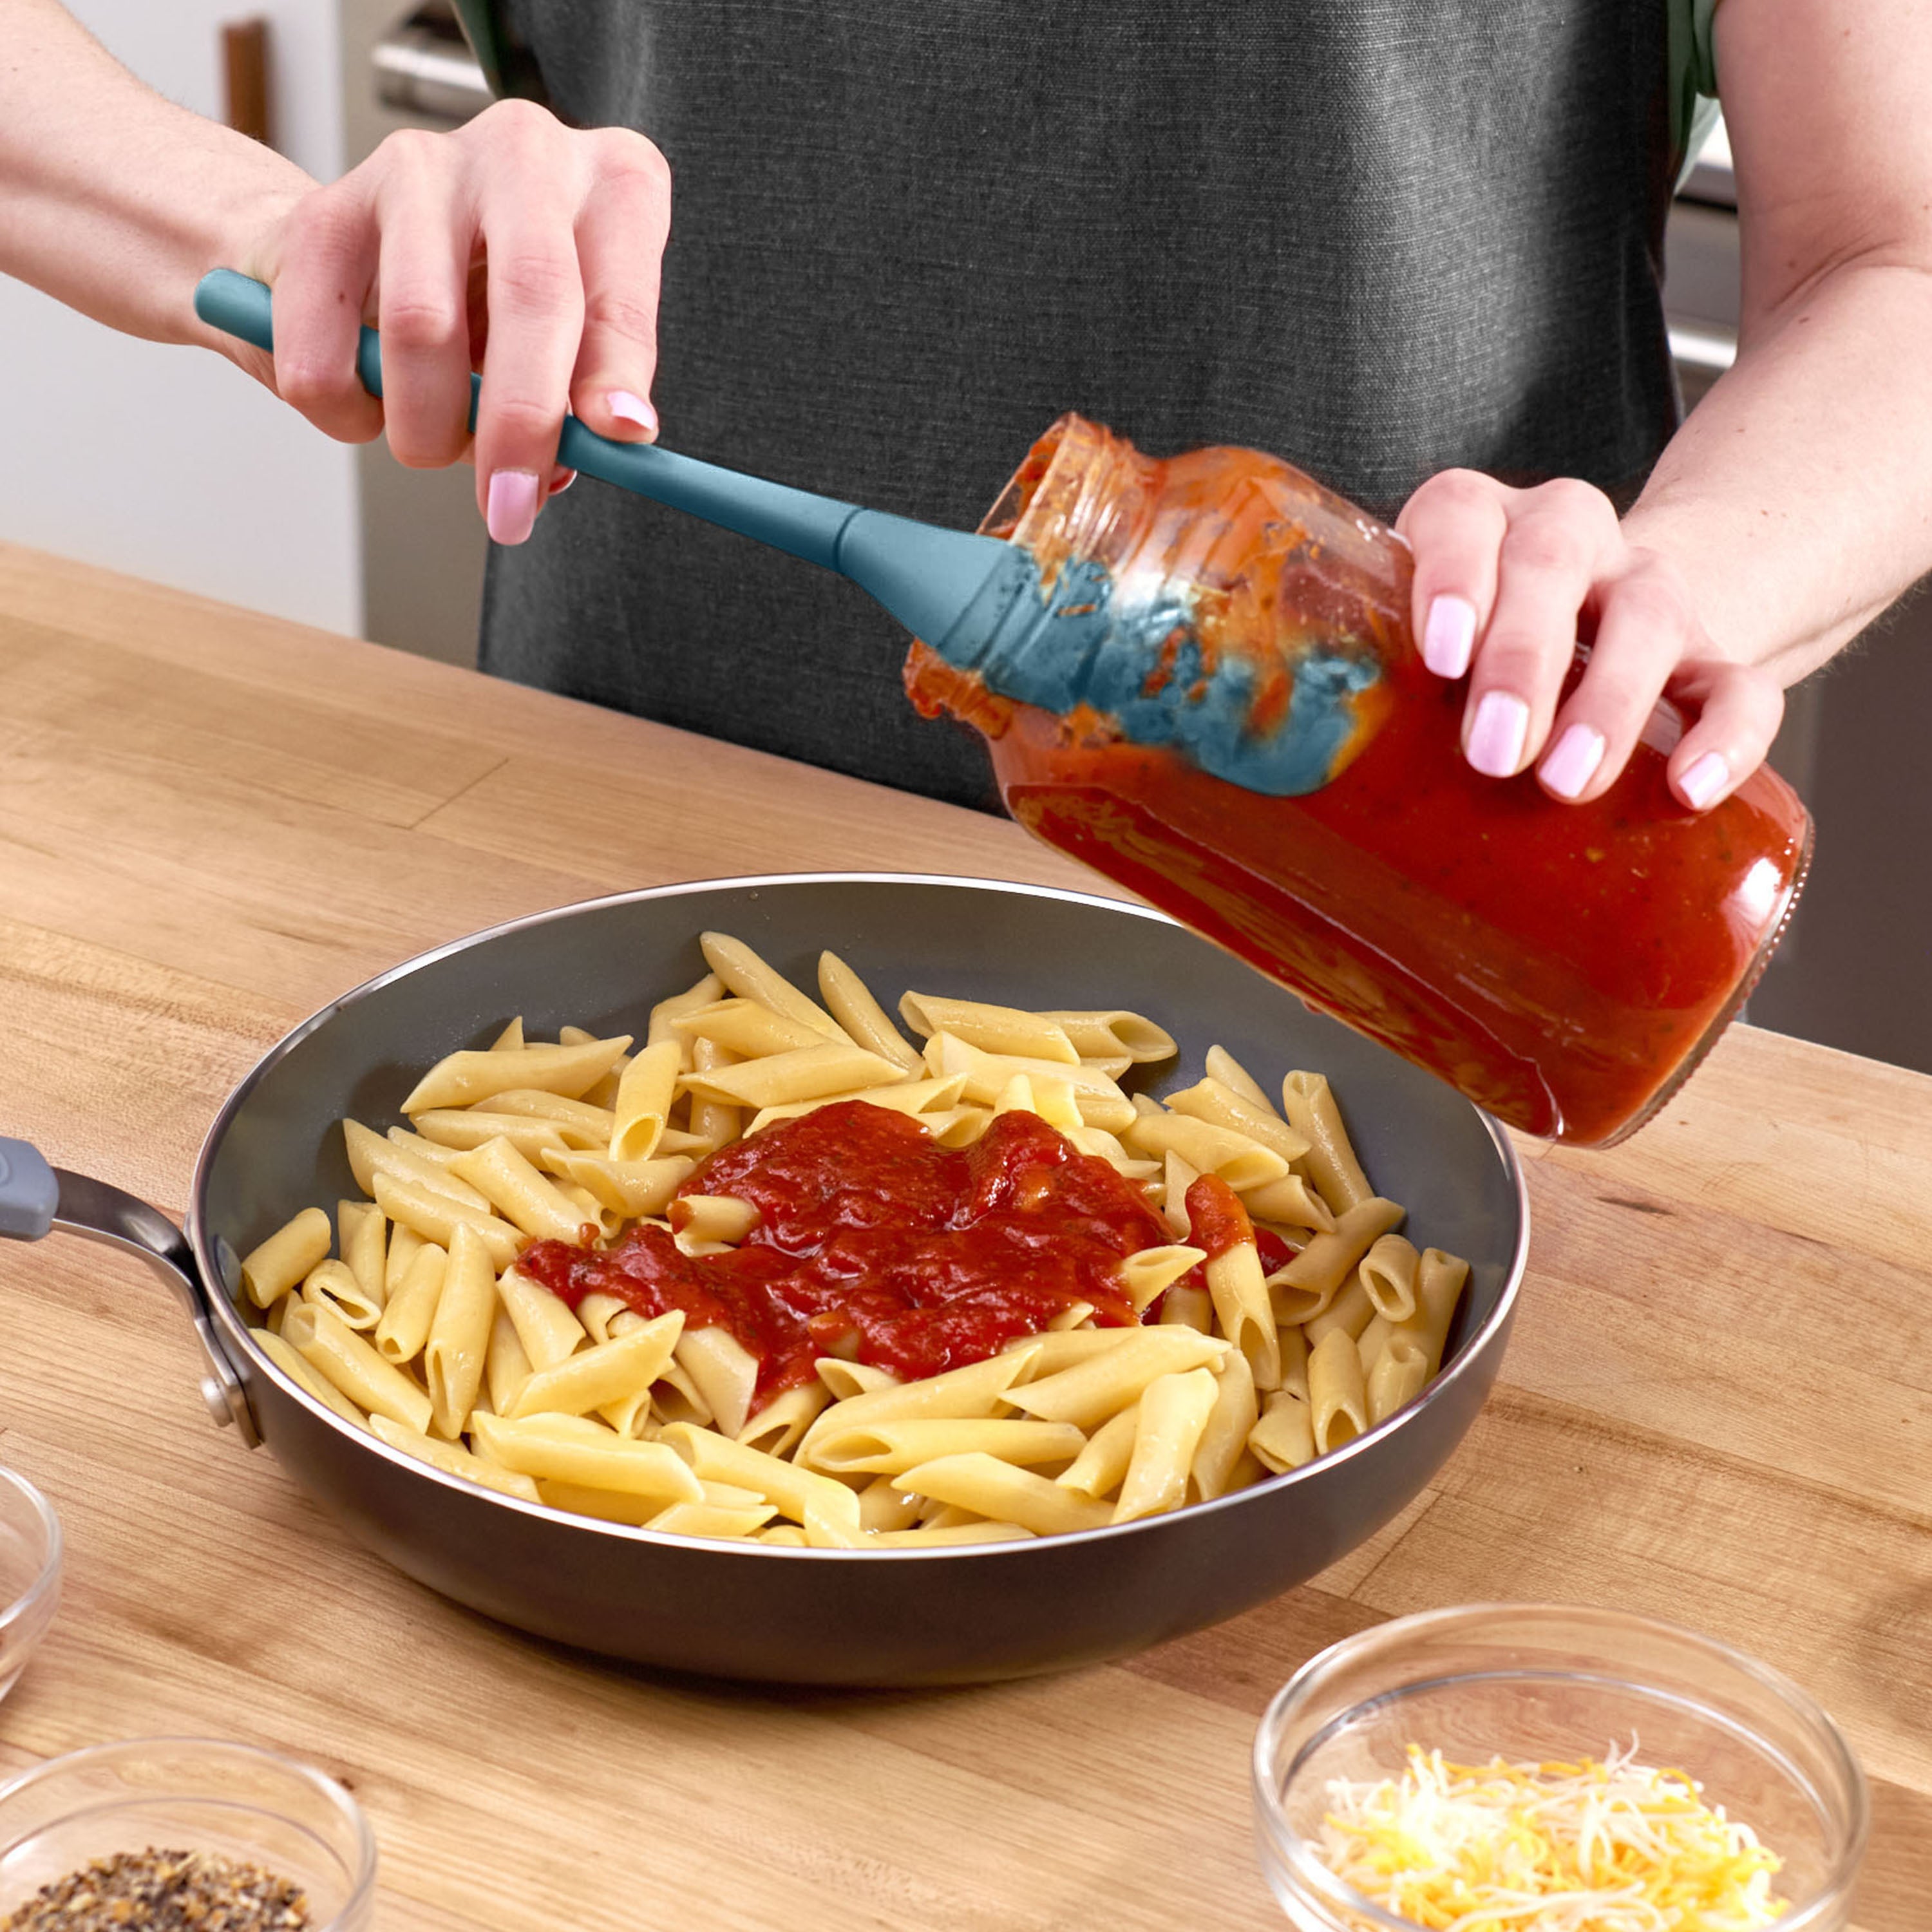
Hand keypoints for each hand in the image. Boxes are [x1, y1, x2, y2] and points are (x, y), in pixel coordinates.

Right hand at [218, 100, 670, 544]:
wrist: (368, 253)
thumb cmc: (496, 305)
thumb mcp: (570, 346)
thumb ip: (580, 398)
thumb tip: (570, 460)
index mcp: (612, 186)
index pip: (623, 288)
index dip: (619, 372)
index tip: (616, 439)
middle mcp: (523, 154)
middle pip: (530, 294)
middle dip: (520, 423)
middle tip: (510, 507)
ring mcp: (419, 168)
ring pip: (422, 326)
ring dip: (426, 427)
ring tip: (432, 445)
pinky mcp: (326, 211)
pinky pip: (326, 351)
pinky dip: (346, 411)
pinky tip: (366, 407)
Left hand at [1396, 471, 1785, 809]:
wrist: (1583, 636)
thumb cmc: (1459, 660)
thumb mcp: (1408, 656)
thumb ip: (1369, 686)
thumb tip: (1305, 780)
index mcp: (1476, 523)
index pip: (1461, 516)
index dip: (1452, 577)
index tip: (1441, 655)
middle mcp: (1565, 538)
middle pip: (1552, 563)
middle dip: (1522, 660)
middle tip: (1491, 751)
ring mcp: (1644, 590)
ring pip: (1649, 616)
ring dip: (1608, 702)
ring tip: (1566, 782)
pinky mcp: (1710, 657)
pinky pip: (1738, 685)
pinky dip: (1724, 737)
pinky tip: (1690, 791)